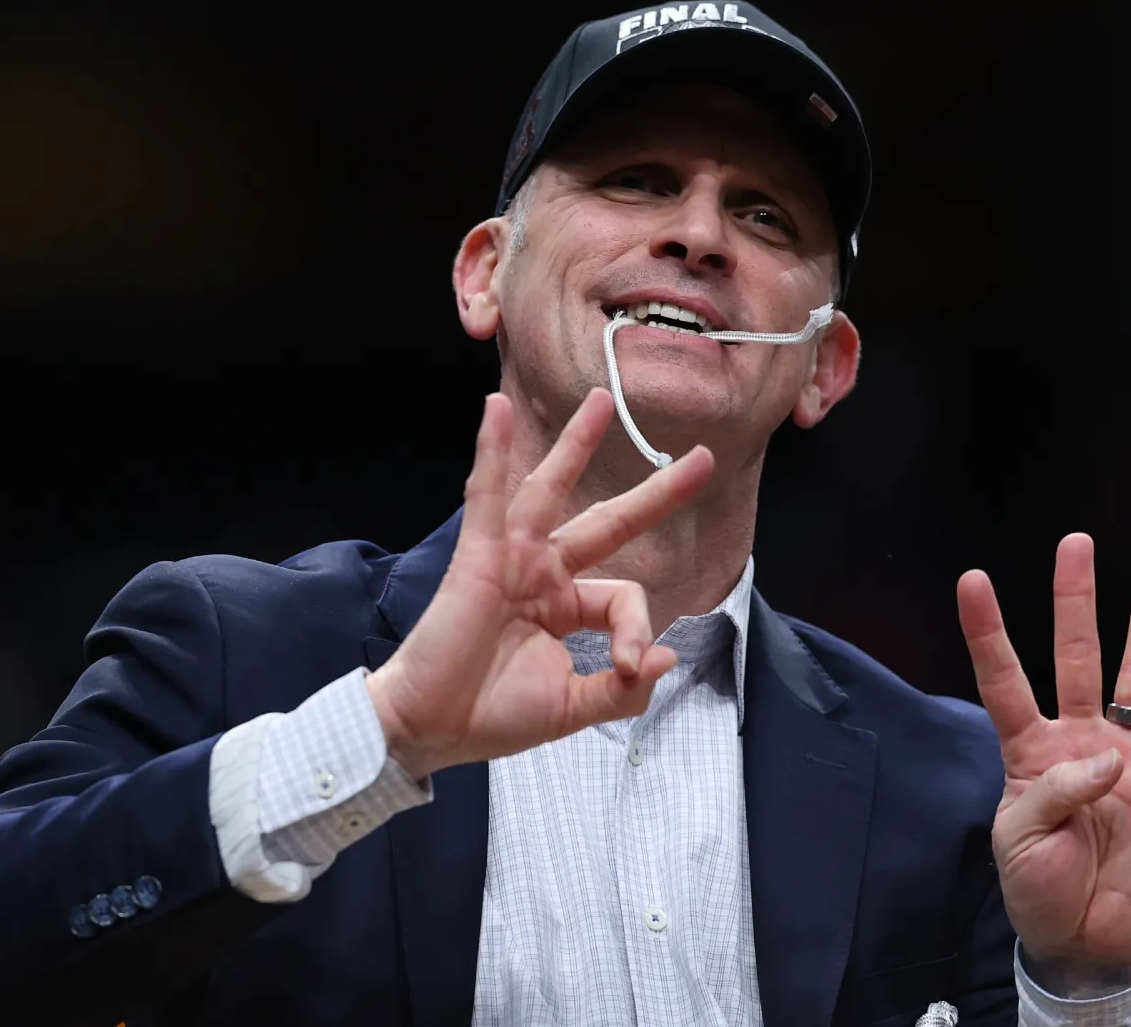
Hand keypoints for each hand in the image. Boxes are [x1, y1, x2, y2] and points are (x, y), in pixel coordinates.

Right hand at [366, 388, 714, 776]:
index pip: (623, 598)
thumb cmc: (491, 716)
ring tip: (603, 401)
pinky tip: (495, 410)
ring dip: (577, 444)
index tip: (631, 667)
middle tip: (701, 460)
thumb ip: (622, 690)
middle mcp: (543, 574)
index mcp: (564, 606)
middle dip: (655, 492)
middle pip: (608, 522)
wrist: (429, 730)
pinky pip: (487, 496)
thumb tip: (668, 657)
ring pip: (551, 491)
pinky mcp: (478, 556)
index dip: (637, 630)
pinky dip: (492, 452)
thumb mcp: (572, 708)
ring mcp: (511, 559)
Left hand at [957, 533, 1130, 984]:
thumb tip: (1110, 759)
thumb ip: (1057, 791)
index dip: (987, 631)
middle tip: (1077, 544)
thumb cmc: (1038, 888)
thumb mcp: (1021, 842)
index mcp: (1027, 750)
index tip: (972, 578)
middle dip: (1074, 601)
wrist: (1086, 936)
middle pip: (1075, 657)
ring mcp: (1125, 756)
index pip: (1003, 679)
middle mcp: (1077, 739)